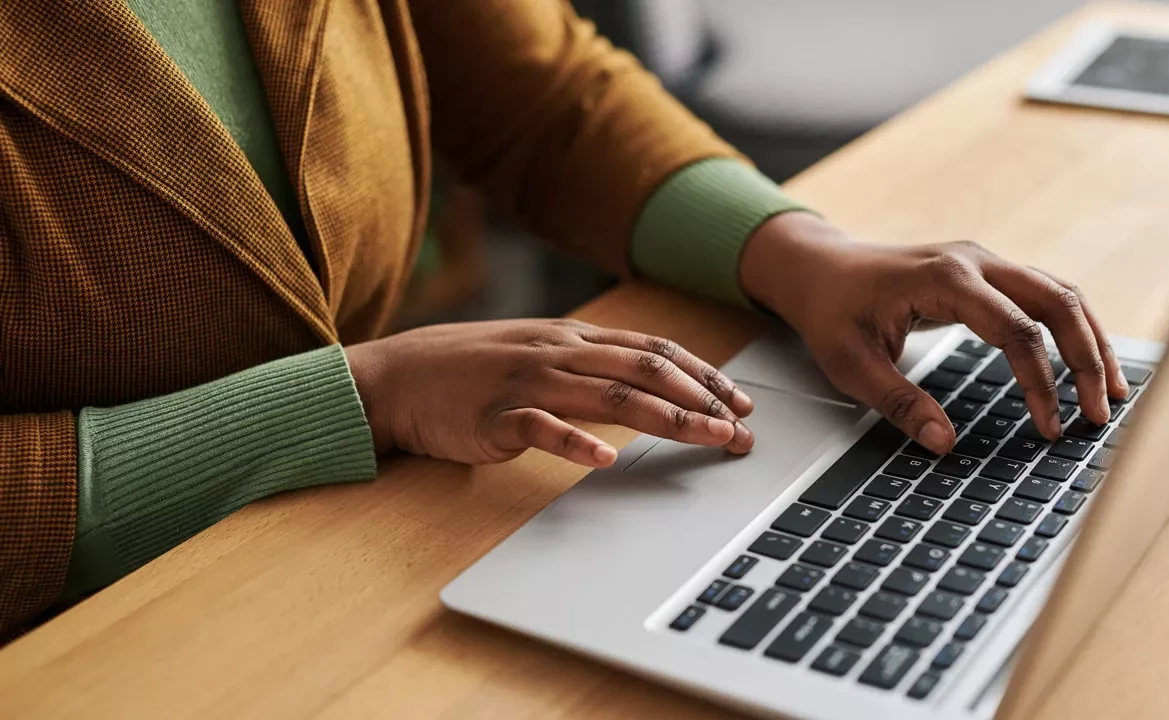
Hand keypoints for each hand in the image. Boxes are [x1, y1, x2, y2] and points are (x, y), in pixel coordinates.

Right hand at [344, 319, 754, 466]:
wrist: (398, 376)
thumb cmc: (472, 369)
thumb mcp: (539, 352)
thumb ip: (588, 364)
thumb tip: (647, 383)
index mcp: (574, 339)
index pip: (655, 350)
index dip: (703, 375)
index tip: (741, 400)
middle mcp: (560, 353)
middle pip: (646, 370)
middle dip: (703, 399)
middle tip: (741, 429)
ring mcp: (528, 381)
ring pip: (610, 395)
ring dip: (666, 418)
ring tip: (707, 437)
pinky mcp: (496, 416)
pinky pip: (541, 428)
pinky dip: (575, 443)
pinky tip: (605, 459)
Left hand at [740, 212, 1127, 454]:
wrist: (817, 266)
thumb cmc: (830, 310)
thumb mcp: (849, 364)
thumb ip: (897, 403)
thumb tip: (943, 444)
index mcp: (944, 278)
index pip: (1014, 330)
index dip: (1040, 381)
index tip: (1048, 426)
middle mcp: (974, 261)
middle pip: (1056, 302)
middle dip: (1087, 360)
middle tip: (1099, 414)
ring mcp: (984, 262)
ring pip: (1060, 294)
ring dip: (1091, 341)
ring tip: (1113, 393)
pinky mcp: (986, 273)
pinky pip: (1044, 295)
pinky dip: (1071, 328)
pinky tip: (1086, 363)